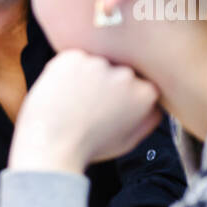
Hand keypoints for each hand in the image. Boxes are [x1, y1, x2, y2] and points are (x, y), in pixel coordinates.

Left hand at [9, 50, 161, 173]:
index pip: (137, 83)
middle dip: (103, 84)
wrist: (51, 146)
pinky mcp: (73, 58)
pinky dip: (65, 72)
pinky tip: (60, 93)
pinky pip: (72, 60)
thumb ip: (148, 118)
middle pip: (116, 70)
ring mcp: (99, 64)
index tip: (107, 107)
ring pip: (93, 64)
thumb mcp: (127, 141)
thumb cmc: (86, 148)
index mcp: (145, 93)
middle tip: (86, 107)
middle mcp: (126, 74)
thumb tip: (155, 103)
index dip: (119, 95)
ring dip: (84, 77)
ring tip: (71, 103)